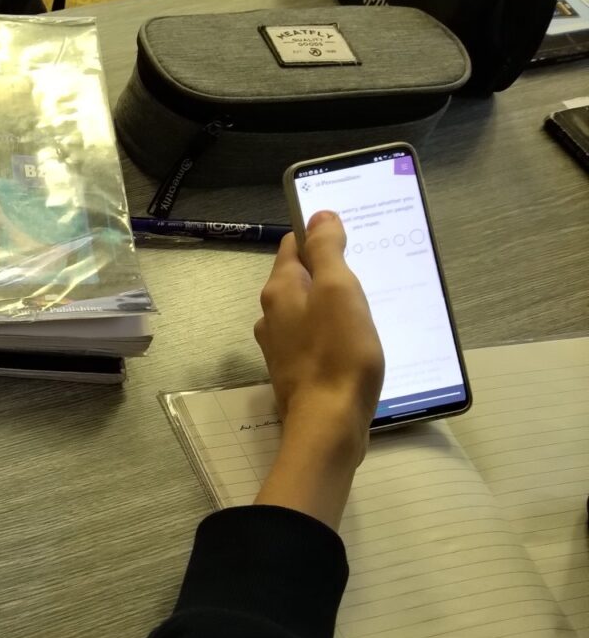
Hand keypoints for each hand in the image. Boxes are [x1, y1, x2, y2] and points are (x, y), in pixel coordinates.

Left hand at [252, 211, 383, 527]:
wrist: (328, 423)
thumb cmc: (338, 353)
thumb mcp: (338, 290)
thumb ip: (326, 250)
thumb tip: (318, 214)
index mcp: (280, 291)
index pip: (293, 247)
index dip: (318, 235)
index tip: (349, 232)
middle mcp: (272, 316)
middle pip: (299, 279)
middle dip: (326, 269)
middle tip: (365, 266)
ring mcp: (280, 346)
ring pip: (306, 310)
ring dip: (330, 302)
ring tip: (365, 302)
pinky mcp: (295, 371)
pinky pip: (314, 338)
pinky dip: (332, 331)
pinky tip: (354, 339)